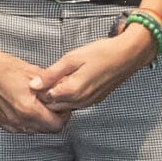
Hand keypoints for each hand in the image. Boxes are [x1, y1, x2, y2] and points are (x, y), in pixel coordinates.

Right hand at [0, 35, 68, 133]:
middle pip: (45, 130)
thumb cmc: (4, 67)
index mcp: (28, 109)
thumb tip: (64, 92)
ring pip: (31, 130)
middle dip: (52, 119)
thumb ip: (51, 87)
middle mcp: (17, 120)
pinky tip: (23, 107)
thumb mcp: (34, 74)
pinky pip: (17, 127)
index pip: (56, 125)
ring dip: (38, 121)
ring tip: (37, 105)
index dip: (63, 116)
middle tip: (52, 105)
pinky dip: (24, 121)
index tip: (63, 107)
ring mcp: (6, 122)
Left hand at [33, 28, 151, 113]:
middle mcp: (80, 101)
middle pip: (53, 106)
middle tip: (48, 78)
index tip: (39, 78)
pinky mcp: (94, 101)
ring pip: (64, 107)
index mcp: (72, 91)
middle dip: (47, 95)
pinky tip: (70, 82)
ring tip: (60, 78)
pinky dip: (68, 97)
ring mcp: (88, 103)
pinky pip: (75, 104)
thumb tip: (34, 84)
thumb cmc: (102, 53)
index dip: (39, 89)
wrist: (127, 56)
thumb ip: (51, 74)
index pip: (45, 99)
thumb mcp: (71, 58)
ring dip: (58, 96)